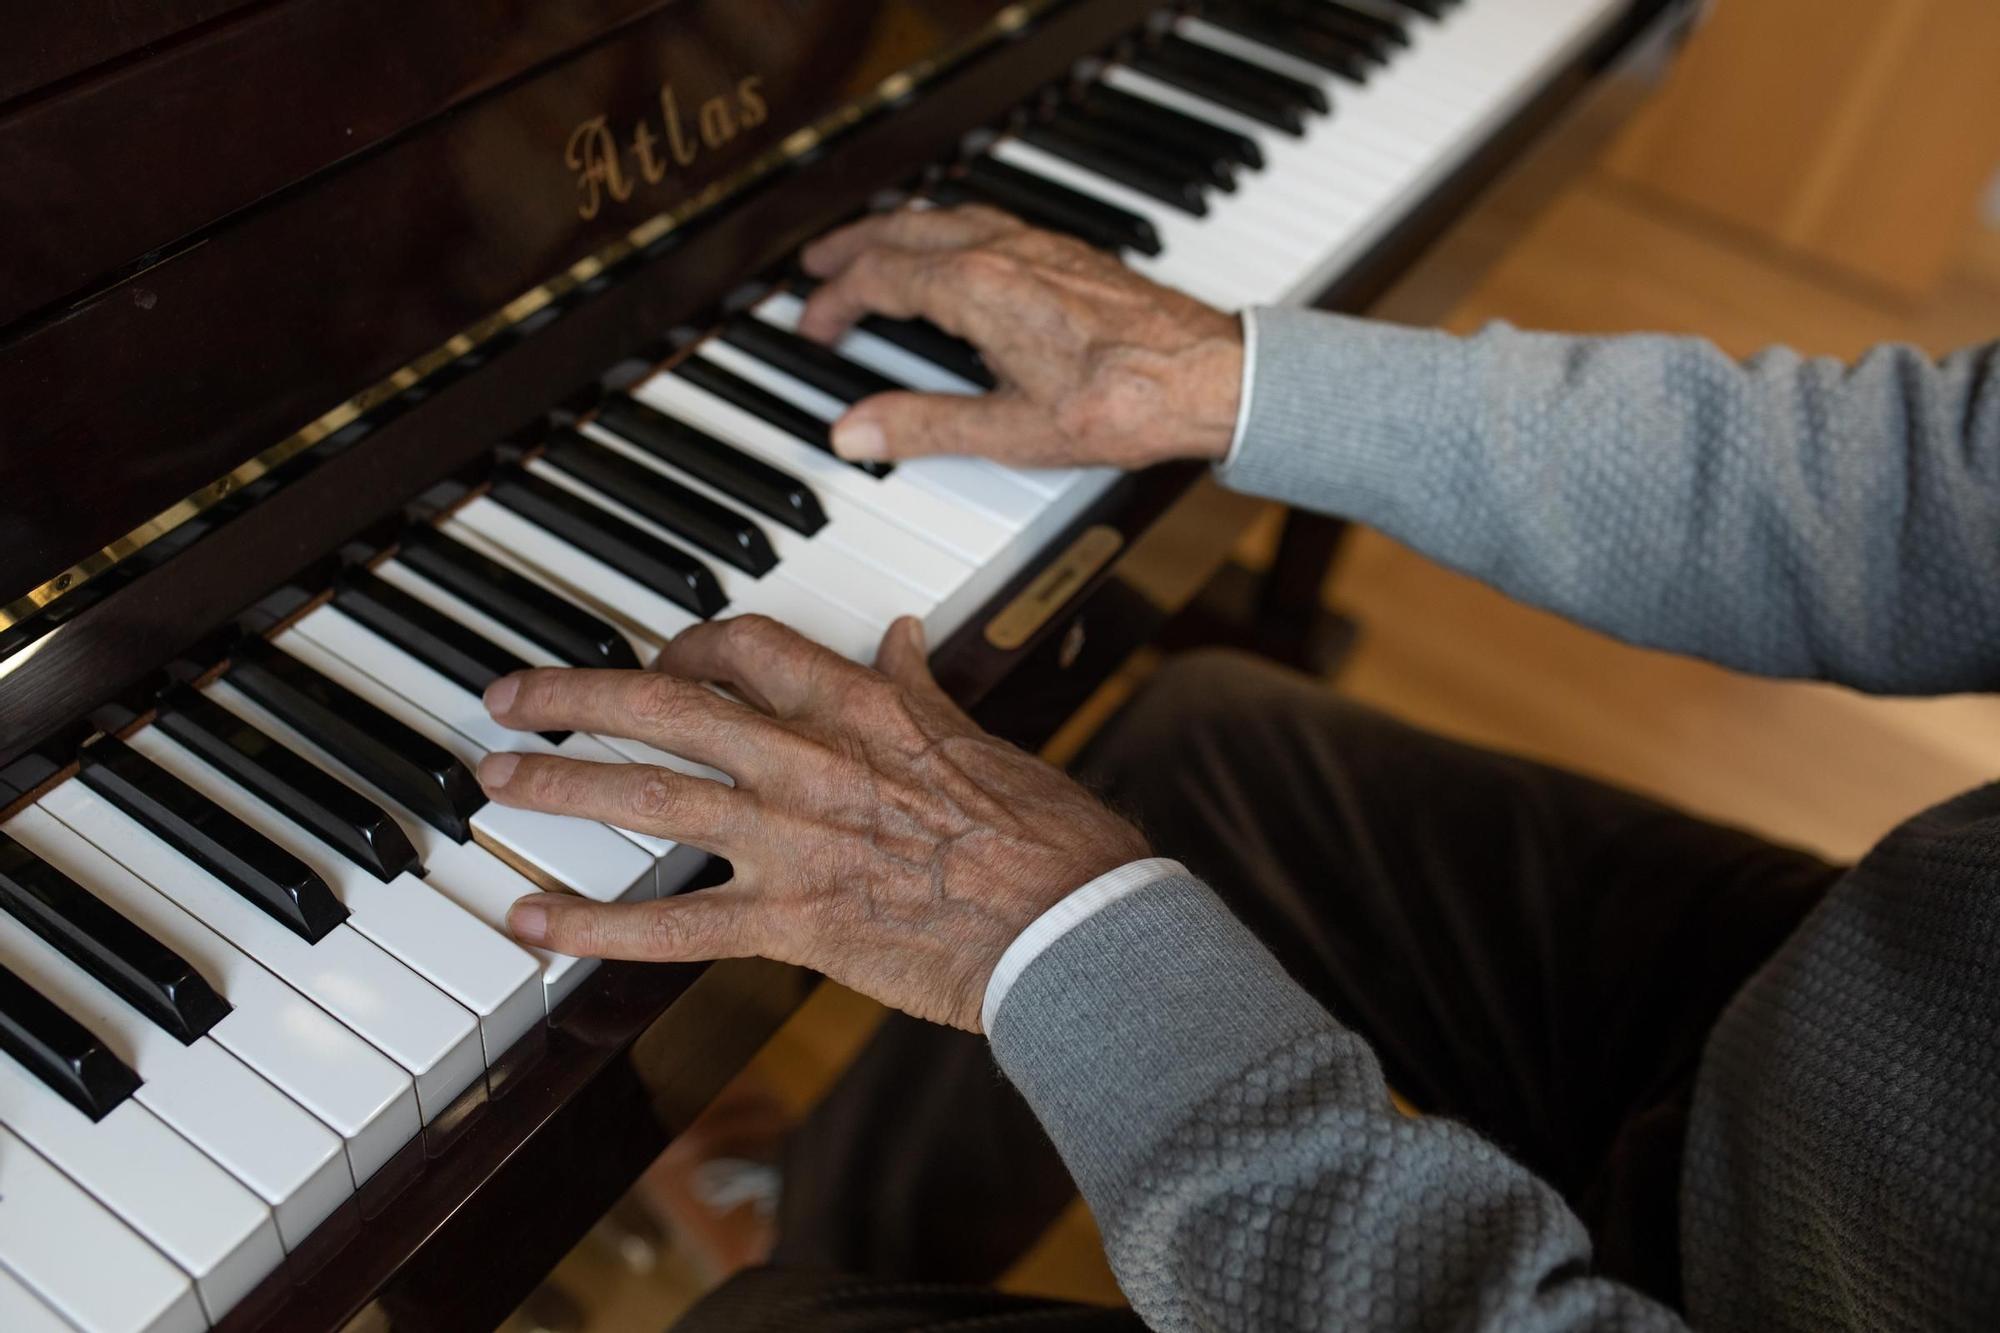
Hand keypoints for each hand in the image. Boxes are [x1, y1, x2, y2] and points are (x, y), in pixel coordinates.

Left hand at [478, 615, 1149, 1031]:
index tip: (663, 660)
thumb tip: (905, 637)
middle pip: (665, 706)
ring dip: (559, 787)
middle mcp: (813, 760)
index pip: (747, 647)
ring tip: (494, 782)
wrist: (1072, 926)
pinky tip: (531, 926)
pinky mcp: (792, 924)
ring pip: (650, 798)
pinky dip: (592, 928)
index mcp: (864, 704)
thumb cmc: (1046, 835)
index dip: (688, 645)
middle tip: (508, 697)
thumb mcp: (983, 736)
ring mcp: (794, 841)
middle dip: (573, 697)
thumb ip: (923, 687)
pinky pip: (672, 925)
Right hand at [797, 204, 1242, 469]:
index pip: (879, 278)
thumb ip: (924, 427)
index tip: (812, 328)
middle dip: (852, 248)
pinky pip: (987, 222)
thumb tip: (854, 431)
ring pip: (947, 218)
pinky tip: (956, 254)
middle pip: (905, 231)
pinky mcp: (1069, 255)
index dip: (835, 302)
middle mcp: (1005, 252)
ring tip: (872, 251)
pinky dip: (946, 232)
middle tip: (816, 266)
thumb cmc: (1125, 403)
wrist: (1211, 378)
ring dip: (898, 232)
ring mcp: (1039, 246)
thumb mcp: (1010, 430)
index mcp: (978, 288)